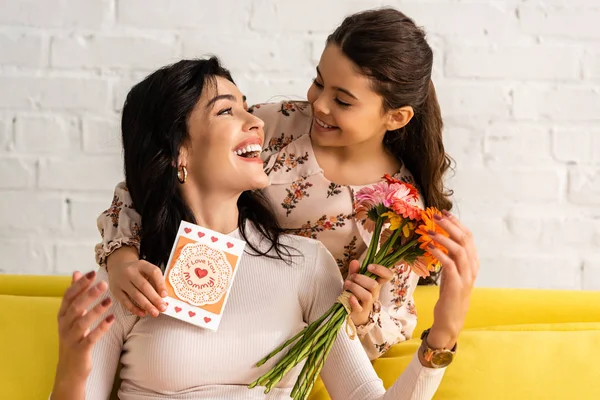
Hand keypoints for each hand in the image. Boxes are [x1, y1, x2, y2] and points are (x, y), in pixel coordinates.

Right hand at [54, 271, 114, 384]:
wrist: (69, 369)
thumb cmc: (74, 337)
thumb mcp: (72, 316)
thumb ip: (75, 295)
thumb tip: (76, 272)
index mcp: (63, 315)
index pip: (69, 296)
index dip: (79, 284)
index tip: (92, 273)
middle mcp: (64, 325)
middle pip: (75, 307)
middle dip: (89, 294)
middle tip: (104, 283)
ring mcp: (71, 338)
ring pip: (81, 322)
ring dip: (96, 311)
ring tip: (109, 301)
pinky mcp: (79, 350)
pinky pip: (90, 338)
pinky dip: (101, 329)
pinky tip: (112, 320)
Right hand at [107, 248, 166, 316]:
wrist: (117, 267)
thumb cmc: (137, 271)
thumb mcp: (146, 270)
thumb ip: (154, 281)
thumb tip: (162, 297)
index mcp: (142, 264)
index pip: (153, 272)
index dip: (160, 284)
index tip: (165, 295)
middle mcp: (130, 271)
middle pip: (144, 286)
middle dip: (155, 298)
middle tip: (163, 308)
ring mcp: (121, 281)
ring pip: (135, 295)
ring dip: (147, 305)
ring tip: (155, 313)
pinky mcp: (115, 291)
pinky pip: (125, 301)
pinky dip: (135, 309)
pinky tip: (143, 313)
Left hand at [344, 260, 393, 325]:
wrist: (351, 312)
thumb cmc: (355, 293)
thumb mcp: (354, 280)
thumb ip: (354, 271)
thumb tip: (355, 262)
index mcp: (375, 283)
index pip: (387, 276)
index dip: (381, 270)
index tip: (369, 266)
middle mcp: (374, 293)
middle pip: (374, 285)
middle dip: (361, 278)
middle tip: (352, 277)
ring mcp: (368, 304)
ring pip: (367, 296)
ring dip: (355, 288)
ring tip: (347, 284)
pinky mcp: (360, 312)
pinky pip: (359, 308)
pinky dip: (354, 302)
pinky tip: (349, 297)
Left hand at [426, 210, 478, 348]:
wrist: (451, 318)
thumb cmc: (450, 293)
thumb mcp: (451, 271)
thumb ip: (450, 255)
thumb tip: (439, 236)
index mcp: (472, 262)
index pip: (468, 236)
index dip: (456, 223)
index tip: (443, 213)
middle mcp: (472, 267)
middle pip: (465, 240)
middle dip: (450, 225)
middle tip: (436, 216)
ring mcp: (466, 276)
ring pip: (459, 250)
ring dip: (444, 238)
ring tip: (430, 230)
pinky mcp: (457, 285)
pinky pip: (450, 265)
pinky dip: (440, 253)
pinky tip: (429, 247)